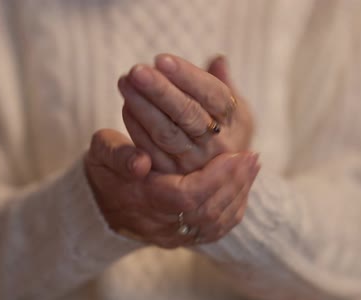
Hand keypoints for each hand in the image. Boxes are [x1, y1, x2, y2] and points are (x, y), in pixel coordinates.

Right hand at [84, 129, 259, 246]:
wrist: (98, 204)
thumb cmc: (104, 170)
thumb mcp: (101, 153)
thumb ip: (117, 153)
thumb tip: (140, 162)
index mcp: (144, 201)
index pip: (189, 197)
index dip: (216, 177)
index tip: (236, 154)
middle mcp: (162, 225)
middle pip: (209, 211)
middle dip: (235, 182)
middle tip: (253, 157)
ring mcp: (173, 236)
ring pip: (216, 224)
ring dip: (238, 194)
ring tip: (251, 168)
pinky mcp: (182, 239)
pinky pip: (214, 230)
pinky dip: (233, 208)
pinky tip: (241, 187)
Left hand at [118, 54, 253, 173]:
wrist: (217, 178)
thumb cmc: (222, 131)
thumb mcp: (233, 110)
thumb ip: (221, 83)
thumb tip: (218, 60)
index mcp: (235, 121)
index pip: (214, 95)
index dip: (188, 76)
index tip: (161, 59)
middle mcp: (217, 145)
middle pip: (188, 114)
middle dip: (160, 90)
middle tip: (136, 70)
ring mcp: (193, 163)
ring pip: (167, 133)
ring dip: (143, 106)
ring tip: (125, 82)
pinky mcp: (171, 177)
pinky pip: (152, 151)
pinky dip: (137, 127)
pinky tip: (126, 105)